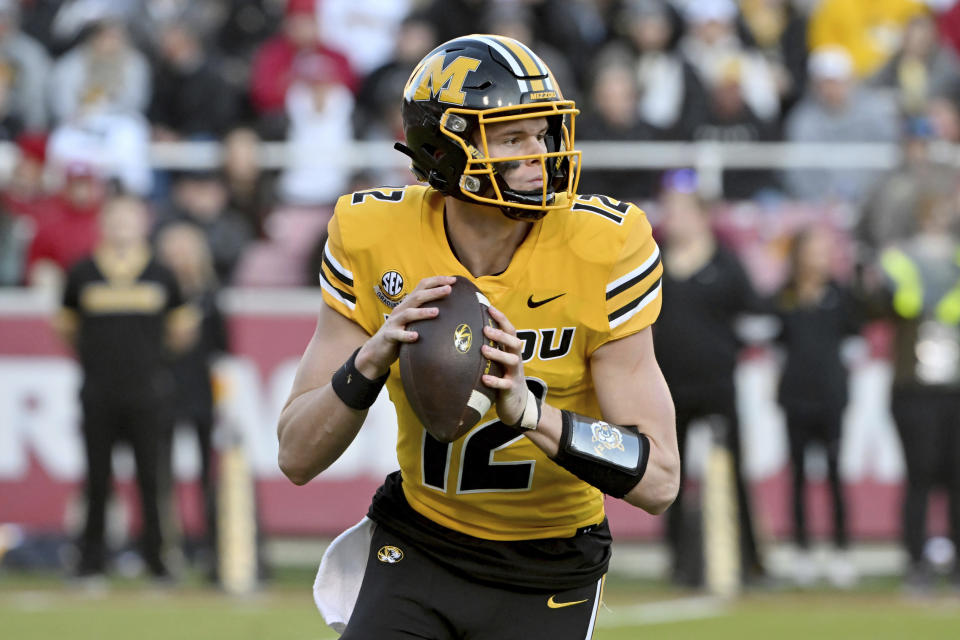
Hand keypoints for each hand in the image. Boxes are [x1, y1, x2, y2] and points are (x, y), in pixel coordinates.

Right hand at [355, 275, 454, 377]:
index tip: (453, 280)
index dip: (437, 281)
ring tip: (437, 312)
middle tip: (449, 290)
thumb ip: (426, 312)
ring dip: (422, 312)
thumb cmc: (401, 333)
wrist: (378, 350)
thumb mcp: (413, 320)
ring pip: (408, 314)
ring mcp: (394, 322)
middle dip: (434, 292)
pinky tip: (416, 336)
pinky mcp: (389, 336)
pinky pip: (397, 335)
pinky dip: (406, 335)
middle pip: (418, 297)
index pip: (422, 286)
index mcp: (408, 304)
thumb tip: (452, 309)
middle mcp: (401, 309)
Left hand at [480, 306, 527, 425]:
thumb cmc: (503, 378)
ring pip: (512, 361)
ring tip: (483, 350)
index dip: (502, 319)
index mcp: (512, 351)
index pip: (510, 331)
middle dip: (501, 335)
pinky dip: (495, 381)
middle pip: (515, 343)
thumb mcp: (499, 362)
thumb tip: (467, 332)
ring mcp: (515, 375)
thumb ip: (490, 348)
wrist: (518, 405)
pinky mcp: (512, 390)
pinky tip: (484, 378)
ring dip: (498, 354)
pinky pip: (505, 384)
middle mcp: (516, 360)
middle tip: (484, 329)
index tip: (489, 308)